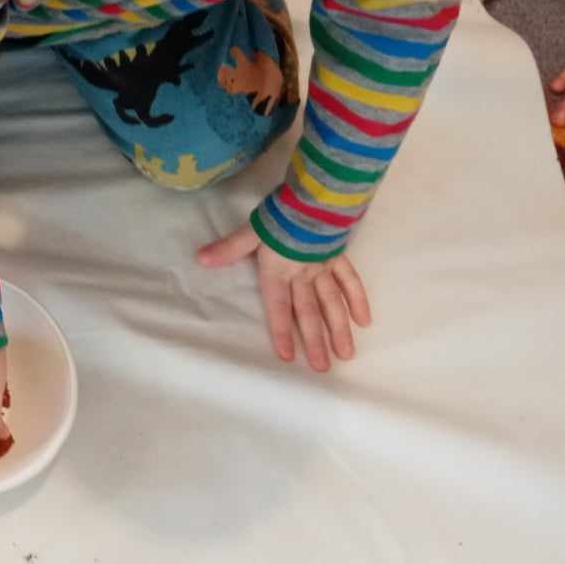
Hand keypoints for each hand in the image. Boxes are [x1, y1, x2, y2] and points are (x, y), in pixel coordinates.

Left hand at [199, 223, 370, 371]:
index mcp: (279, 271)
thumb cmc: (280, 214)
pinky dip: (357, 300)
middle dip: (315, 342)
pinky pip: (350, 281)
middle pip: (309, 312)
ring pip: (333, 303)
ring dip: (339, 330)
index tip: (289, 357)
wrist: (314, 195)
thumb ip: (229, 249)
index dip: (282, 332)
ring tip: (346, 354)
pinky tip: (363, 321)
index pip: (279, 308)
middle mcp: (303, 275)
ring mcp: (324, 267)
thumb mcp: (251, 231)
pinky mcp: (339, 257)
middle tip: (323, 368)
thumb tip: (201, 259)